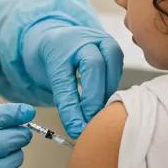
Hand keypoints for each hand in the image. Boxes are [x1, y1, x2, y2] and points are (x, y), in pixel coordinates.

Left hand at [21, 20, 123, 138]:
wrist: (58, 39)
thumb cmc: (53, 60)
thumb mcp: (50, 78)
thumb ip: (64, 101)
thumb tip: (78, 129)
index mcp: (59, 46)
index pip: (66, 79)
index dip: (72, 106)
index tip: (76, 128)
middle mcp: (82, 38)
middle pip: (94, 66)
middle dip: (93, 99)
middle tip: (90, 122)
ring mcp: (101, 40)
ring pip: (111, 67)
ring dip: (106, 94)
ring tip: (98, 114)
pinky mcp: (114, 48)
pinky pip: (117, 70)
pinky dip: (112, 88)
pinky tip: (104, 100)